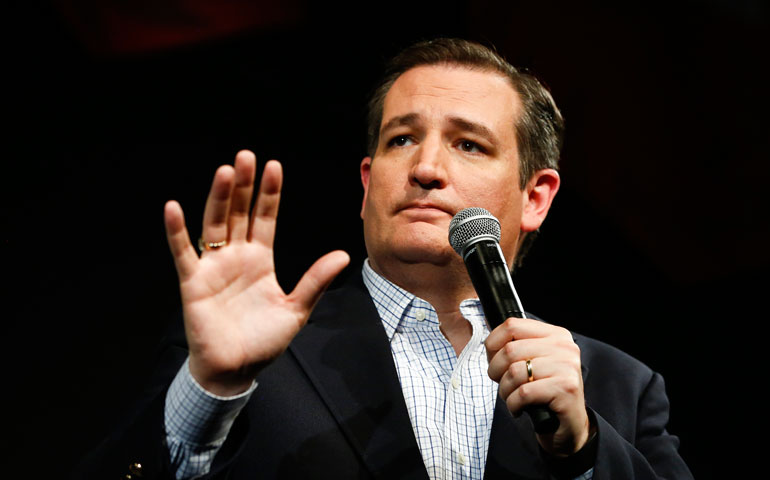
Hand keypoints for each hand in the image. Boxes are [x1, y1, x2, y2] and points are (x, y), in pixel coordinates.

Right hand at [164, 150, 349, 395]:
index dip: (269, 193)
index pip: (265, 218)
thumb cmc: (263, 341)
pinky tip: (174, 208)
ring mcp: (213, 268)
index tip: (274, 165)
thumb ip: (316, 281)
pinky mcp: (194, 283)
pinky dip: (177, 232)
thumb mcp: (296, 309)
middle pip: (239, 213)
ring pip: (214, 225)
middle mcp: (236, 257)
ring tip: (225, 171)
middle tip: (246, 156)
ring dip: (218, 198)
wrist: (235, 370)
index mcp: (260, 260)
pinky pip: (183, 254)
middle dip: (244, 186)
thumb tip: (344, 255)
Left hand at [486, 317, 591, 455]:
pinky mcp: (566, 388)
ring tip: (512, 398)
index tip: (493, 361)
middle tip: (503, 385)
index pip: (512, 325)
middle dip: (496, 371)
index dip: (493, 344)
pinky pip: (523, 393)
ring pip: (514, 372)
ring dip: (505, 390)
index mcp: (555, 334)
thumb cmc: (544, 392)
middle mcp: (564, 346)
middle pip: (510, 350)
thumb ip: (516, 347)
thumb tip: (489, 343)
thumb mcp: (532, 363)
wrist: (570, 425)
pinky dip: (514, 404)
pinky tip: (519, 409)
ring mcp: (567, 366)